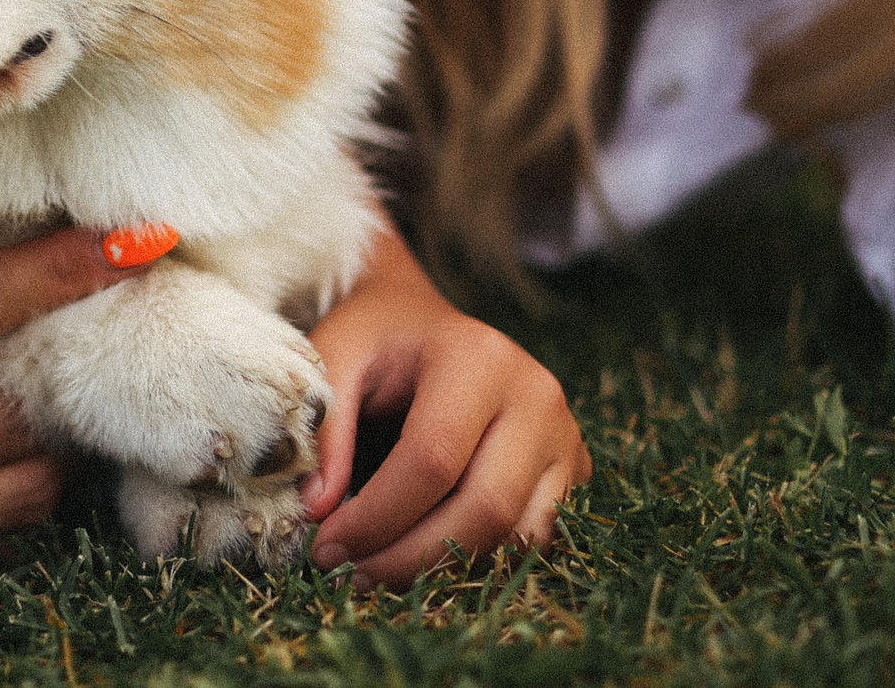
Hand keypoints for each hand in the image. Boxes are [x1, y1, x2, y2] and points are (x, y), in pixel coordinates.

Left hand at [300, 231, 588, 587]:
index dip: (378, 516)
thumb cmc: (377, 340)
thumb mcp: (336, 357)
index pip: (433, 459)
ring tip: (378, 568)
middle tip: (351, 573)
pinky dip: (478, 558)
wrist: (425, 321)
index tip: (326, 546)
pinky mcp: (574, 469)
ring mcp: (564, 435)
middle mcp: (537, 396)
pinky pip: (533, 537)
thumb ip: (326, 427)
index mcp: (479, 358)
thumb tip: (320, 509)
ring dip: (444, 566)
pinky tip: (423, 553)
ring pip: (517, 534)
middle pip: (486, 507)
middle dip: (412, 556)